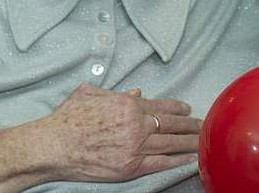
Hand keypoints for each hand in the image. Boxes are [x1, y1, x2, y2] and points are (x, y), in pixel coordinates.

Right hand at [0, 84, 200, 191]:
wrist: (55, 145)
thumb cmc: (68, 119)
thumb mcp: (90, 94)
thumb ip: (115, 93)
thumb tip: (136, 92)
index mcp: (127, 104)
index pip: (161, 105)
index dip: (178, 107)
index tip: (188, 109)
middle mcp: (136, 124)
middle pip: (172, 124)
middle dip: (190, 125)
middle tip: (203, 124)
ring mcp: (136, 147)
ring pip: (170, 143)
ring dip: (189, 142)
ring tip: (202, 140)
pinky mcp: (131, 167)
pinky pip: (161, 163)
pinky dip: (177, 161)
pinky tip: (189, 159)